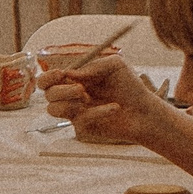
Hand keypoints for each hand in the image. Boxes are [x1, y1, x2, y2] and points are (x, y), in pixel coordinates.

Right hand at [43, 52, 174, 146]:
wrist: (145, 111)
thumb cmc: (130, 86)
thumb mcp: (115, 65)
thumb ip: (92, 66)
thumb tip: (69, 74)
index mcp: (74, 79)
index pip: (48, 79)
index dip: (49, 77)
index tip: (61, 74)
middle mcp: (71, 96)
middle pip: (47, 94)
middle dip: (60, 91)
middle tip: (80, 90)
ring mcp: (75, 113)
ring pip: (54, 109)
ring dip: (70, 102)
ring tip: (89, 97)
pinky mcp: (83, 127)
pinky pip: (80, 120)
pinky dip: (97, 112)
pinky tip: (114, 108)